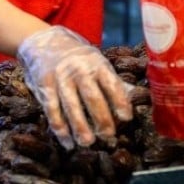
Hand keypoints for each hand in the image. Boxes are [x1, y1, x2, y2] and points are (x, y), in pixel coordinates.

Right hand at [17, 26, 131, 148]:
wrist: (44, 41)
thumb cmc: (77, 57)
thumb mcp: (96, 62)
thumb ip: (113, 81)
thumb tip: (139, 96)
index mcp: (96, 63)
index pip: (111, 83)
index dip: (119, 100)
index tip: (126, 117)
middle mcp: (78, 70)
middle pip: (92, 97)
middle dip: (102, 118)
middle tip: (109, 136)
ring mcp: (60, 78)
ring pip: (71, 106)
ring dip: (80, 126)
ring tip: (88, 142)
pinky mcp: (45, 87)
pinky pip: (52, 111)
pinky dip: (60, 129)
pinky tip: (68, 142)